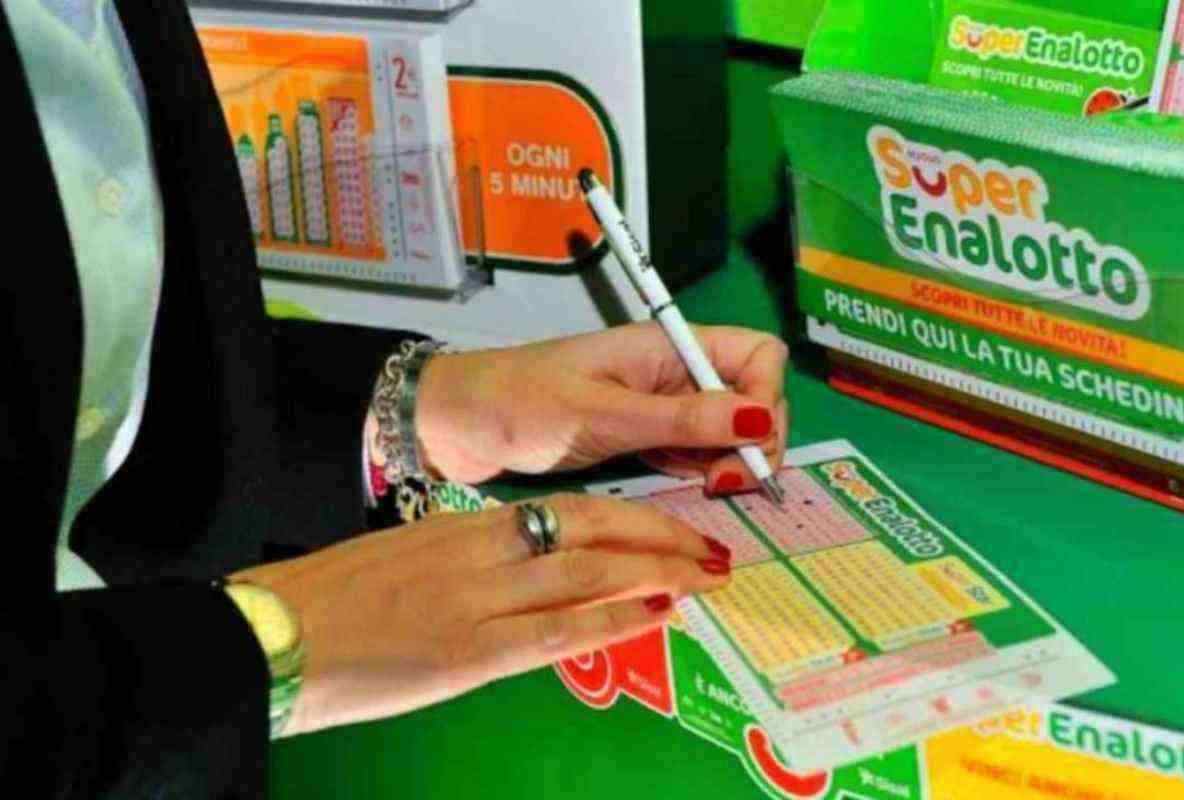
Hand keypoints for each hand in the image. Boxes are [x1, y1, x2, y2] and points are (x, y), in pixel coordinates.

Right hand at [232, 494, 731, 735]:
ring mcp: (476, 601)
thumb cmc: (333, 598)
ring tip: (704, 577)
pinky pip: (554, 632)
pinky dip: (610, 621)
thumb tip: (533, 575)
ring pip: (585, 572)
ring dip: (655, 572)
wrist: (271, 632)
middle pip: (592, 530)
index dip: (632, 516)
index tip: (673, 525)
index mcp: (464, 525)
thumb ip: (471, 561)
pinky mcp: (465, 654)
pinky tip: (653, 615)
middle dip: (662, 537)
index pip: (568, 509)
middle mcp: (479, 552)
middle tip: (712, 548)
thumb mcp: (409, 561)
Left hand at [416, 322, 788, 494]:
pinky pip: (694, 455)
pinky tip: (686, 489)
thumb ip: (682, 420)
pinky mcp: (641, 440)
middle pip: (751, 397)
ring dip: (729, 462)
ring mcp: (659, 408)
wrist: (455, 426)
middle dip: (753, 440)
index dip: (766, 397)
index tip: (743, 443)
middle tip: (722, 481)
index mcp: (666, 347)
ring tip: (704, 490)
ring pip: (726, 432)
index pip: (757, 355)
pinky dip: (700, 473)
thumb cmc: (519, 404)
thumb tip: (760, 418)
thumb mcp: (603, 414)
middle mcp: (672, 373)